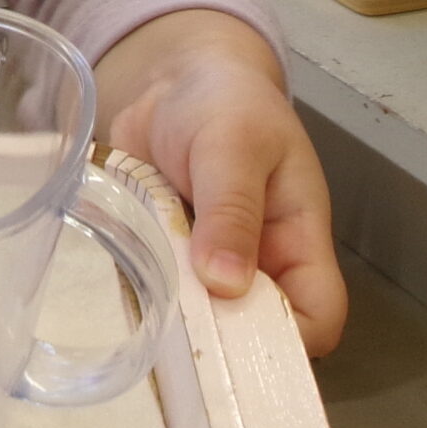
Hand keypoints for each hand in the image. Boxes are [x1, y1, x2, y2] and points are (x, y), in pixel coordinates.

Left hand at [92, 9, 346, 354]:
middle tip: (168, 336)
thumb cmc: (224, 103)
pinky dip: (135, 302)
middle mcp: (258, 267)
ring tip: (133, 322)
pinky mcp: (163, 265)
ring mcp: (207, 270)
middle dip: (218, 345)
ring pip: (198, 327)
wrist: (170, 82)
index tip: (237, 346)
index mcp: (298, 242)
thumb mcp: (233, 144)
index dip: (289, 343)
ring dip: (168, 325)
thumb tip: (227, 282)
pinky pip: (153, 301)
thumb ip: (232, 208)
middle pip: (254, 335)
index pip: (318, 316)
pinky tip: (108, 302)